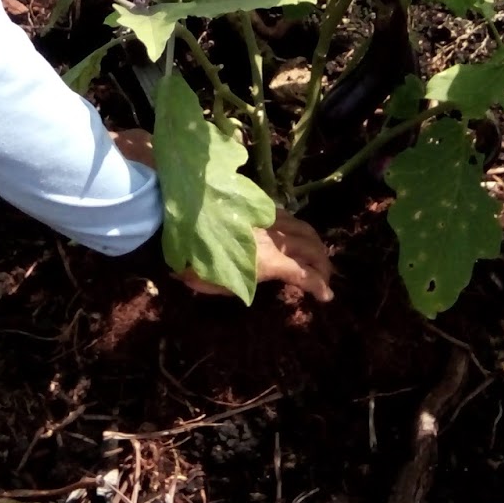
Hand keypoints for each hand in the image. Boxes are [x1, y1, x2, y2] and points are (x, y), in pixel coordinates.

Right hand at [109, 129, 333, 301]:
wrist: (171, 229)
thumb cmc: (183, 226)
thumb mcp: (206, 224)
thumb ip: (224, 224)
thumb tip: (230, 222)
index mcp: (254, 210)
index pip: (287, 218)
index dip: (301, 232)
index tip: (303, 243)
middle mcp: (267, 221)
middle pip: (305, 232)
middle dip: (318, 250)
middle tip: (322, 266)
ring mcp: (272, 240)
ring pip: (310, 249)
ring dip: (321, 265)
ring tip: (325, 279)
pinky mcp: (272, 262)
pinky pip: (302, 274)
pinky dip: (317, 284)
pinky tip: (325, 295)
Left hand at [180, 209, 334, 302]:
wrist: (176, 223)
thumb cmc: (193, 262)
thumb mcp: (219, 284)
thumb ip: (245, 285)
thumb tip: (260, 285)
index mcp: (267, 261)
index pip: (304, 273)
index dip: (319, 285)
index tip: (327, 295)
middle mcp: (273, 238)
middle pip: (312, 248)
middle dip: (324, 264)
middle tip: (326, 277)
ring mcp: (267, 219)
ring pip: (303, 228)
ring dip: (315, 244)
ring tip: (317, 256)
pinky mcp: (258, 207)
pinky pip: (287, 216)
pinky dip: (299, 228)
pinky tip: (295, 236)